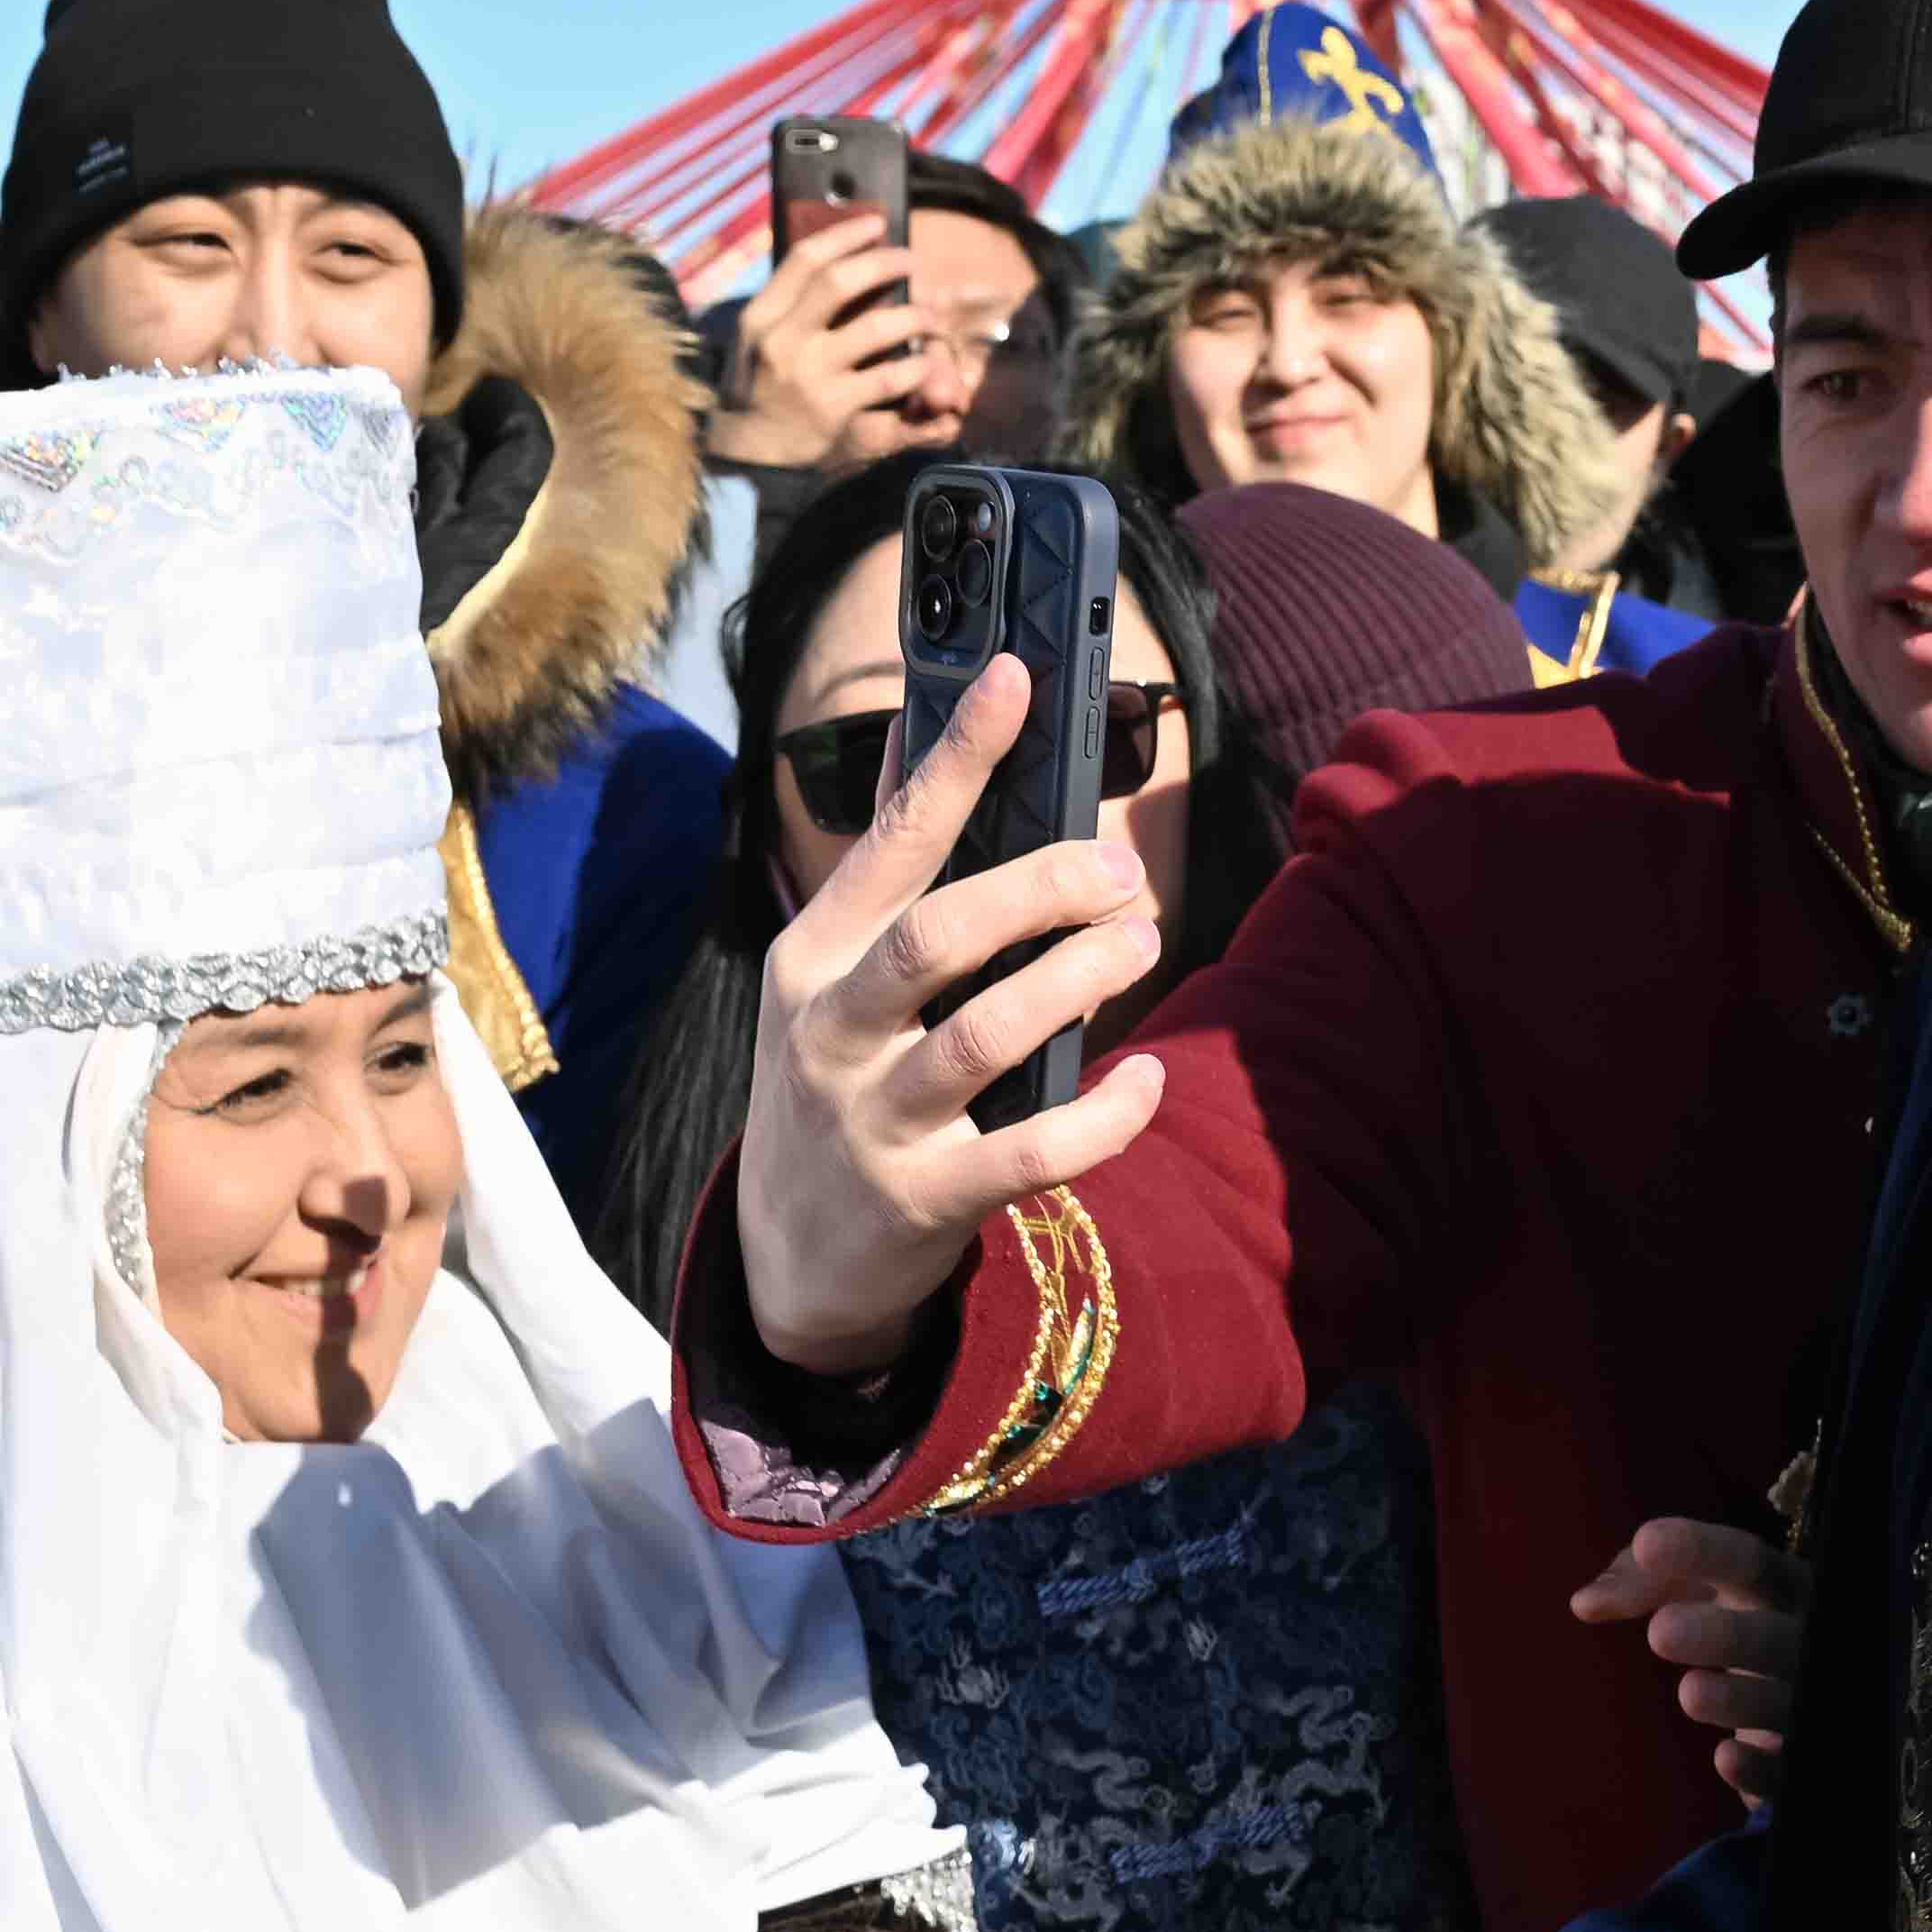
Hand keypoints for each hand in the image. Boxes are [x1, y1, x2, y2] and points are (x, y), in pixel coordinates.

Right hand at [709, 210, 926, 470]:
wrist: (747, 454)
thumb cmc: (761, 387)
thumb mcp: (761, 338)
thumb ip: (794, 302)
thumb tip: (844, 258)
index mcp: (762, 316)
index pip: (805, 259)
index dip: (846, 233)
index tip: (877, 222)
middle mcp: (783, 340)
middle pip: (840, 282)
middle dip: (884, 263)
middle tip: (911, 260)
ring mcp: (810, 375)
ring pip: (877, 328)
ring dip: (915, 316)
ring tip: (931, 316)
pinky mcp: (836, 409)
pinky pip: (891, 378)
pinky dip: (917, 369)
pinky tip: (926, 365)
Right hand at [732, 649, 1167, 1373]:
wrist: (788, 1253)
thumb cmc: (833, 1079)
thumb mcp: (827, 973)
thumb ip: (883, 862)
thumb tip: (916, 728)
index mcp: (814, 954)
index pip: (893, 839)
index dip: (957, 756)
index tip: (1016, 678)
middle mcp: (833, 1030)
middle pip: (940, 936)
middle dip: (1040, 888)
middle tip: (1122, 869)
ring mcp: (875, 1118)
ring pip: (985, 1035)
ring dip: (1077, 981)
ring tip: (1142, 941)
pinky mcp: (925, 1199)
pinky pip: (1031, 1154)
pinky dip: (1102, 1117)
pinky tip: (1144, 1079)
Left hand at [1577, 1515, 1805, 1802]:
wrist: (1799, 1701)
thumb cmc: (1737, 1627)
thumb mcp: (1697, 1591)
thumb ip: (1643, 1584)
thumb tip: (1584, 1602)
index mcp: (1781, 1590)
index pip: (1750, 1563)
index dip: (1703, 1550)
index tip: (1647, 1543)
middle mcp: (1804, 1641)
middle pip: (1775, 1637)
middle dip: (1726, 1634)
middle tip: (1661, 1633)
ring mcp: (1806, 1702)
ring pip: (1782, 1703)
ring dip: (1739, 1699)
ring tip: (1690, 1693)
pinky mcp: (1797, 1761)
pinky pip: (1784, 1768)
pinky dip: (1760, 1767)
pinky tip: (1725, 1757)